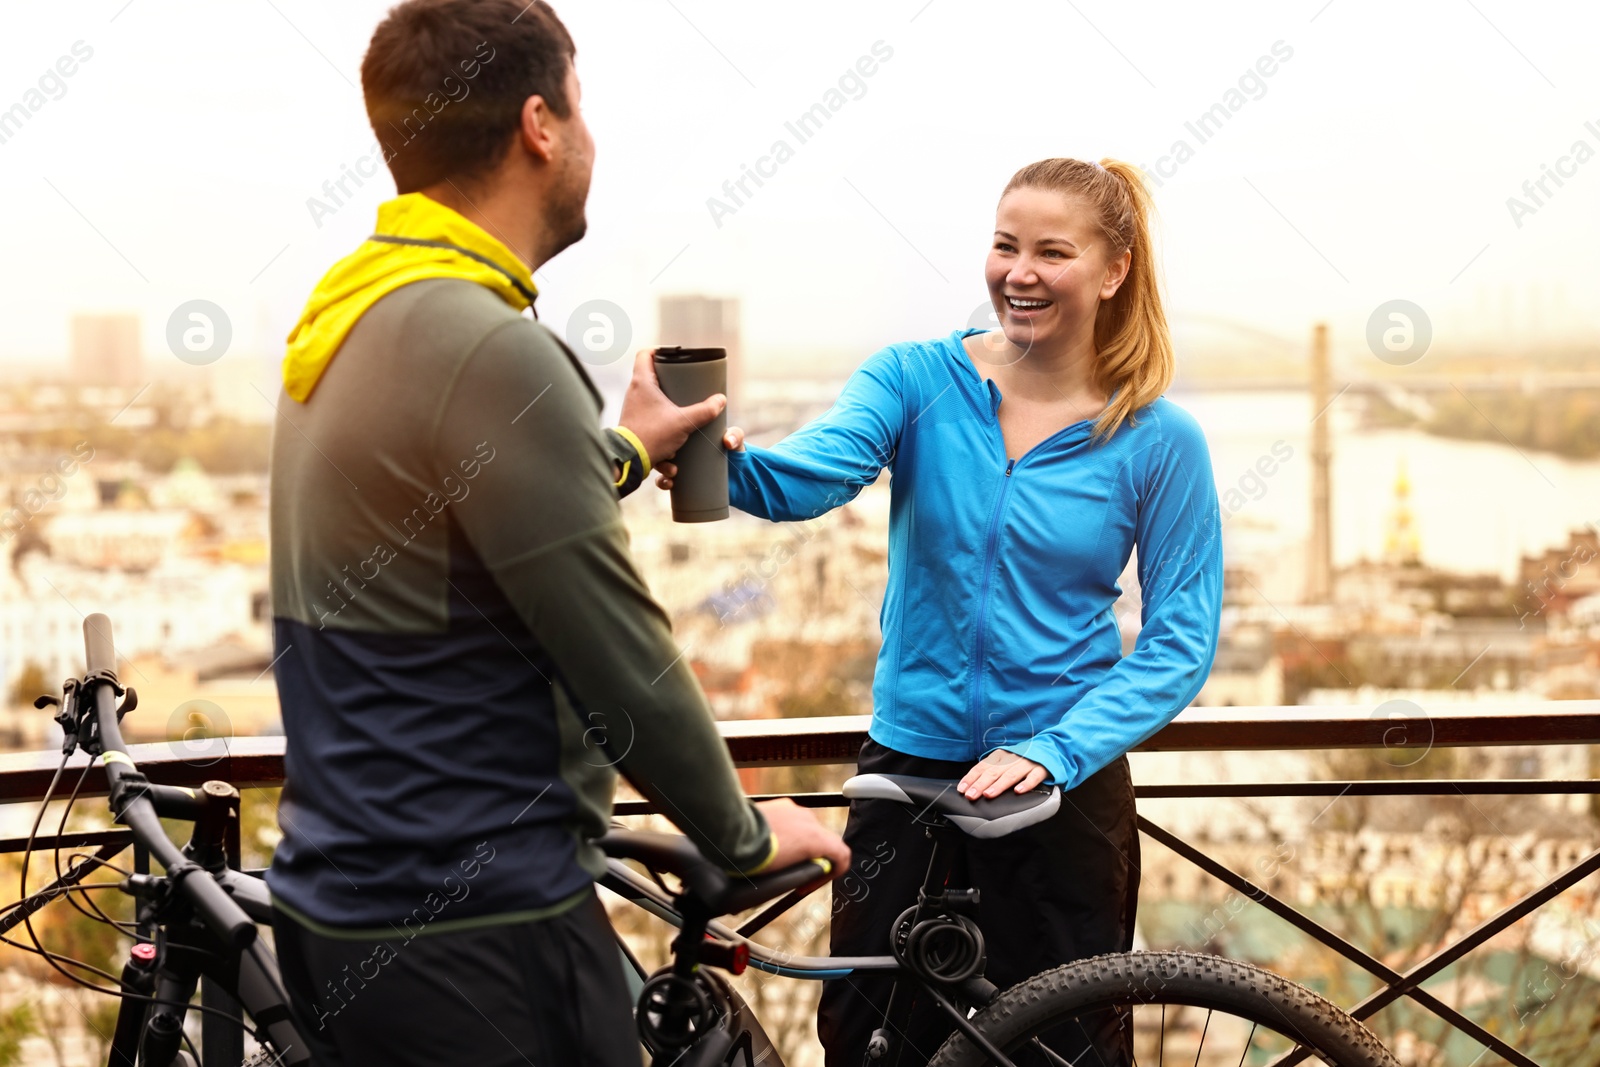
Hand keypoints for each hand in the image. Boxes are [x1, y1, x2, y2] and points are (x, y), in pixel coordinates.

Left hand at [617, 349, 725, 466]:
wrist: (629, 461)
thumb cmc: (651, 436)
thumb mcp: (683, 422)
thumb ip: (704, 411)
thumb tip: (720, 401)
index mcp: (642, 383)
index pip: (644, 354)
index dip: (658, 350)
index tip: (672, 355)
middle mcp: (634, 393)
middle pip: (650, 376)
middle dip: (669, 380)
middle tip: (684, 382)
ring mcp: (633, 409)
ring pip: (651, 399)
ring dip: (667, 405)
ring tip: (681, 410)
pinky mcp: (634, 425)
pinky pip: (650, 418)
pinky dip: (662, 424)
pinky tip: (674, 434)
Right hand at [657, 426, 744, 489]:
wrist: (737, 477)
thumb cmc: (734, 451)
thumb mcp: (735, 440)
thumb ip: (736, 436)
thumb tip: (727, 442)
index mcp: (689, 429)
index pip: (673, 424)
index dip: (668, 426)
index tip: (673, 432)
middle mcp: (678, 444)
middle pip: (661, 443)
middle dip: (662, 449)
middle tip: (673, 455)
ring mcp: (676, 461)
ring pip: (659, 461)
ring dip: (661, 466)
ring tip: (673, 472)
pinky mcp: (677, 478)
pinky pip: (663, 480)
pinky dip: (663, 482)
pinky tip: (669, 484)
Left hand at [755, 798, 850, 876]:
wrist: (731, 835)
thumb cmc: (756, 857)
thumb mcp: (786, 875)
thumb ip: (805, 871)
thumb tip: (807, 875)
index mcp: (815, 839)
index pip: (842, 854)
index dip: (835, 871)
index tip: (817, 880)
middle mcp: (809, 820)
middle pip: (822, 841)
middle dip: (812, 858)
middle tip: (796, 874)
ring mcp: (793, 810)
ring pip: (805, 829)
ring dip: (798, 844)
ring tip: (779, 859)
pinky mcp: (778, 804)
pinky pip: (789, 819)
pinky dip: (785, 832)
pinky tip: (769, 843)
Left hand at [958, 750, 1048, 799]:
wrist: (1050, 749)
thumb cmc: (1023, 760)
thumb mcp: (1006, 761)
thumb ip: (993, 771)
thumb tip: (973, 786)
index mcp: (1001, 756)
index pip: (982, 766)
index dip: (971, 777)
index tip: (962, 789)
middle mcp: (1012, 758)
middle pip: (994, 772)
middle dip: (980, 784)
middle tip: (971, 795)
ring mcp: (1027, 763)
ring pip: (1011, 774)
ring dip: (999, 785)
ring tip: (989, 794)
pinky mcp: (1042, 769)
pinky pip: (1034, 777)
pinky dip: (1027, 784)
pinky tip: (1019, 791)